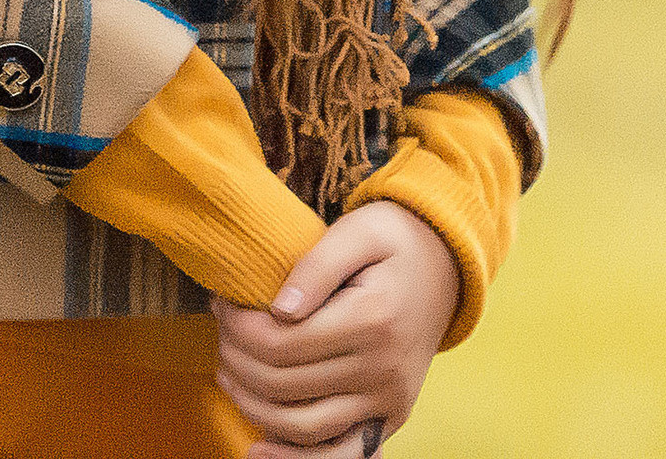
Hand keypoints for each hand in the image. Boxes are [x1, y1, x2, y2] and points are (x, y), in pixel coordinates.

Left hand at [210, 200, 460, 455]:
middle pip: (284, 384)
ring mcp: (389, 401)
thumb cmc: (392, 240)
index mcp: (372, 321)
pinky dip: (300, 458)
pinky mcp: (390, 418)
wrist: (445, 266)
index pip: (281, 341)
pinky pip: (343, 455)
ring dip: (253, 406)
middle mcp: (383, 370)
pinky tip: (260, 450)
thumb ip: (315, 266)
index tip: (221, 302)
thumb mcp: (357, 230)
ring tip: (227, 372)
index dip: (238, 326)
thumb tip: (279, 307)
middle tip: (220, 331)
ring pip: (304, 426)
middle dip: (236, 359)